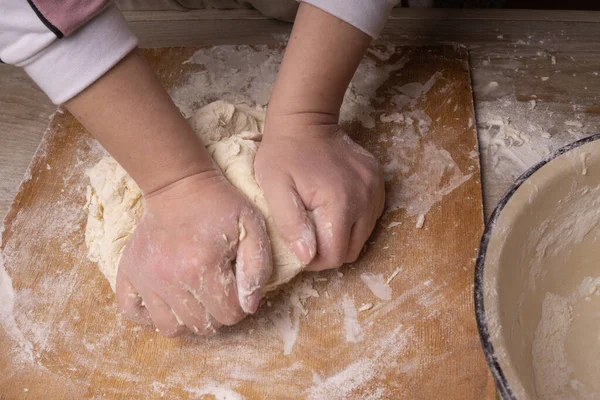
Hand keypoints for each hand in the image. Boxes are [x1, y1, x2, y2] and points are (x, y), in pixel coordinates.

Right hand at [115, 170, 271, 336]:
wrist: (179, 185)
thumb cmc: (219, 206)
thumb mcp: (252, 227)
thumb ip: (257, 268)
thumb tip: (248, 306)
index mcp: (202, 265)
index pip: (230, 314)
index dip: (240, 304)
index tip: (237, 285)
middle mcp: (170, 277)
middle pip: (202, 326)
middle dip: (217, 313)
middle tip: (218, 289)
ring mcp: (145, 278)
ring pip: (171, 328)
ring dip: (188, 319)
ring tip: (195, 296)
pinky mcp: (128, 274)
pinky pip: (133, 314)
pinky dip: (151, 315)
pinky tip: (167, 300)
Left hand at [254, 114, 384, 270]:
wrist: (305, 121)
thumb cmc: (283, 155)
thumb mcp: (274, 189)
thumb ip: (290, 225)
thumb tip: (307, 256)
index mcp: (340, 203)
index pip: (334, 256)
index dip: (314, 261)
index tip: (299, 247)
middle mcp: (365, 199)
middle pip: (352, 251)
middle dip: (329, 251)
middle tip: (308, 237)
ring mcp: (376, 190)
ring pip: (363, 237)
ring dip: (342, 237)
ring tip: (320, 221)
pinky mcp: (379, 183)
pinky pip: (370, 219)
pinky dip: (354, 222)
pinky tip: (335, 208)